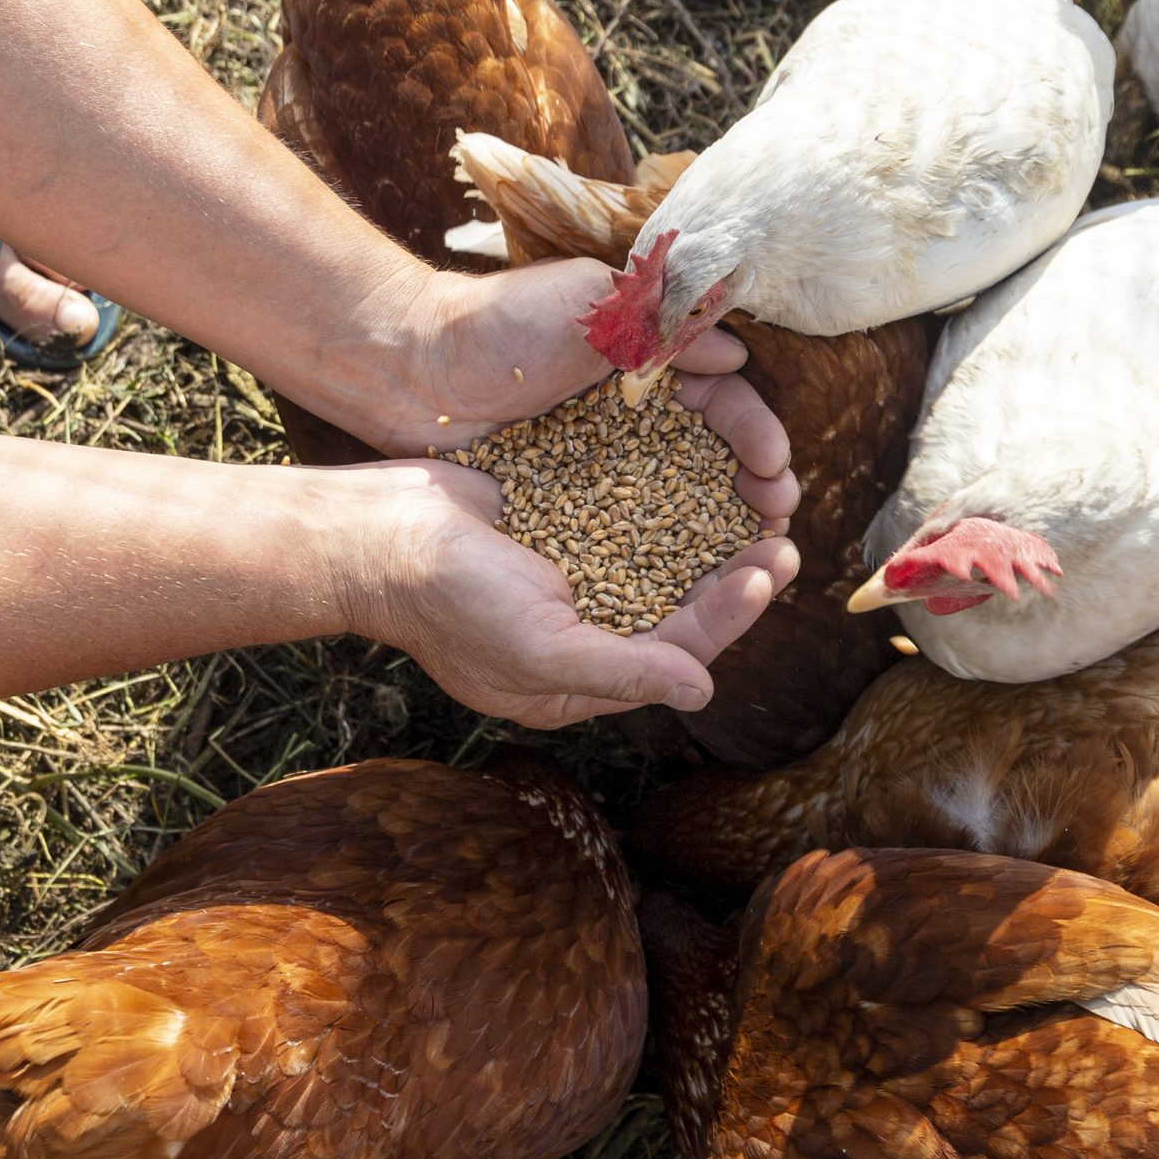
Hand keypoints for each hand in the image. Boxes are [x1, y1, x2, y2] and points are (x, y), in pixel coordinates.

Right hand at [335, 460, 801, 727]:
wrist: (373, 530)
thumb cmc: (447, 602)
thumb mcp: (537, 648)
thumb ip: (622, 671)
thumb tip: (701, 693)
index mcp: (576, 681)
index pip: (673, 654)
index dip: (727, 616)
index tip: (769, 570)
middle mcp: (582, 632)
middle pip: (678, 607)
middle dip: (733, 575)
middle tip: (784, 533)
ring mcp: (571, 575)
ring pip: (662, 559)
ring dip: (711, 533)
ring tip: (758, 499)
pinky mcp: (561, 523)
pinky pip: (628, 516)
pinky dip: (667, 497)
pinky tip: (704, 466)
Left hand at [352, 257, 798, 526]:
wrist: (410, 364)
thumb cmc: (498, 323)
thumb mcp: (592, 301)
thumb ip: (665, 322)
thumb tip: (737, 347)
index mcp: (649, 357)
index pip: (723, 399)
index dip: (755, 433)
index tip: (773, 465)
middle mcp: (634, 412)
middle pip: (713, 454)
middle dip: (753, 485)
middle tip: (776, 518)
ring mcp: (602, 458)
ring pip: (678, 496)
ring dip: (720, 525)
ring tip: (751, 556)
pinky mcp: (568, 497)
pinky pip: (626, 526)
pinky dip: (662, 548)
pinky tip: (685, 578)